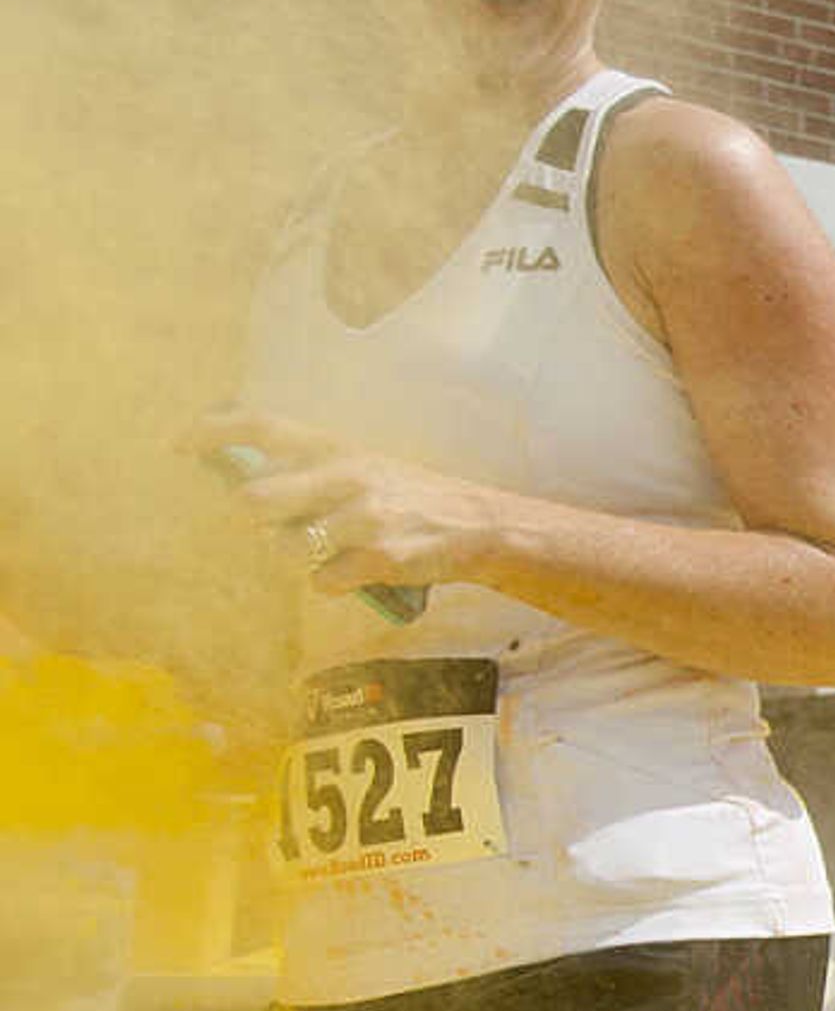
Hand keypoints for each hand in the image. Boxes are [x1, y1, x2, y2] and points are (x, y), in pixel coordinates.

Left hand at [190, 409, 502, 595]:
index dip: (212, 431)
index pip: (262, 426)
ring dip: (295, 557)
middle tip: (272, 526)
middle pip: (254, 500)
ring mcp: (363, 518)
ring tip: (326, 552)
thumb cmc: (411, 496)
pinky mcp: (379, 557)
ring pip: (284, 548)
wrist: (481, 525)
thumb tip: (241, 487)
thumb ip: (310, 472)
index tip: (178, 443)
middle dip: (253, 521)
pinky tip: (356, 573)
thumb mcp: (365, 466)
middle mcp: (346, 476)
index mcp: (338, 448)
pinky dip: (331, 583)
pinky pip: (322, 582)